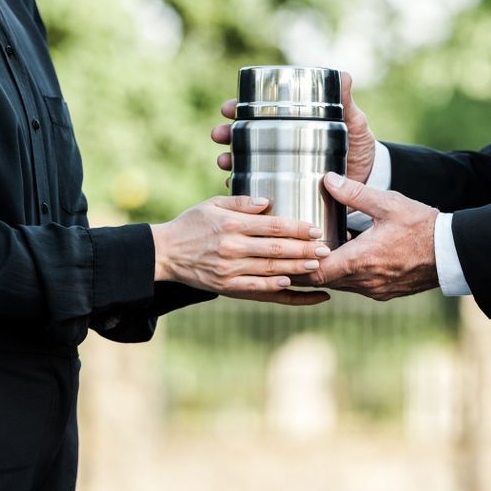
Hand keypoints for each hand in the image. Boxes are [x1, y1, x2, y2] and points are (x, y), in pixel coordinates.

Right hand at [151, 195, 330, 305]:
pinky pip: (257, 289)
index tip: (316, 228)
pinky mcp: (227, 287)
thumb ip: (241, 202)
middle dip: (305, 249)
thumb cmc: (191, 224)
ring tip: (318, 266)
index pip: (272, 226)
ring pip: (271, 270)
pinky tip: (294, 285)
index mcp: (231, 224)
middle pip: (276, 250)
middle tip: (326, 248)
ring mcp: (230, 270)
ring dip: (297, 269)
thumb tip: (267, 200)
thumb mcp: (212, 204)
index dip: (297, 228)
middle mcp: (232, 247)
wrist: (164, 254)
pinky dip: (277, 289)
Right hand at [211, 72, 377, 183]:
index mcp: (292, 124)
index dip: (238, 109)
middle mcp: (281, 145)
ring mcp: (281, 167)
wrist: (369, 178)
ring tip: (224, 162)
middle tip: (220, 136)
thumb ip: (347, 101)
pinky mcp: (286, 189)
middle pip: (244, 136)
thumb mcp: (353, 122)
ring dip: (229, 160)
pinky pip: (258, 189)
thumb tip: (344, 75)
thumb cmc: (359, 145)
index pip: (258, 112)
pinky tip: (236, 187)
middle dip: (227, 134)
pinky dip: (244, 188)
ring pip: (245, 162)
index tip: (227, 109)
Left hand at [294, 173, 438, 300]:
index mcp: (359, 260)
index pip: (314, 272)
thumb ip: (355, 193)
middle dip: (306, 267)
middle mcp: (364, 282)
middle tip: (293, 251)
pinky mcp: (385, 292)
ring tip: (316, 251)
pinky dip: (346, 274)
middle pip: (322, 281)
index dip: (296, 264)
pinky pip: (356, 286)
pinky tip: (347, 255)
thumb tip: (328, 180)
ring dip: (327, 270)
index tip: (287, 251)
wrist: (452, 252)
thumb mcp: (387, 203)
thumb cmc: (421, 227)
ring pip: (339, 285)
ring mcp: (375, 290)